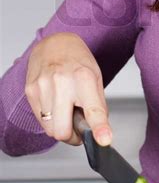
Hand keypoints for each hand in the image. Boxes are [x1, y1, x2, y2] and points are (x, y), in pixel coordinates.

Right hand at [25, 32, 110, 146]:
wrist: (55, 43)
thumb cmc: (77, 60)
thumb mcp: (96, 78)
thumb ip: (97, 105)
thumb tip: (98, 131)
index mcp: (84, 78)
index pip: (93, 109)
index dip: (99, 128)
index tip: (104, 140)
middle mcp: (62, 82)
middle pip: (63, 130)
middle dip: (72, 137)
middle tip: (79, 130)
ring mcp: (43, 86)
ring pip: (51, 129)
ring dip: (61, 127)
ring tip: (66, 110)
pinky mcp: (30, 91)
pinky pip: (41, 120)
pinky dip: (50, 119)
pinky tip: (56, 105)